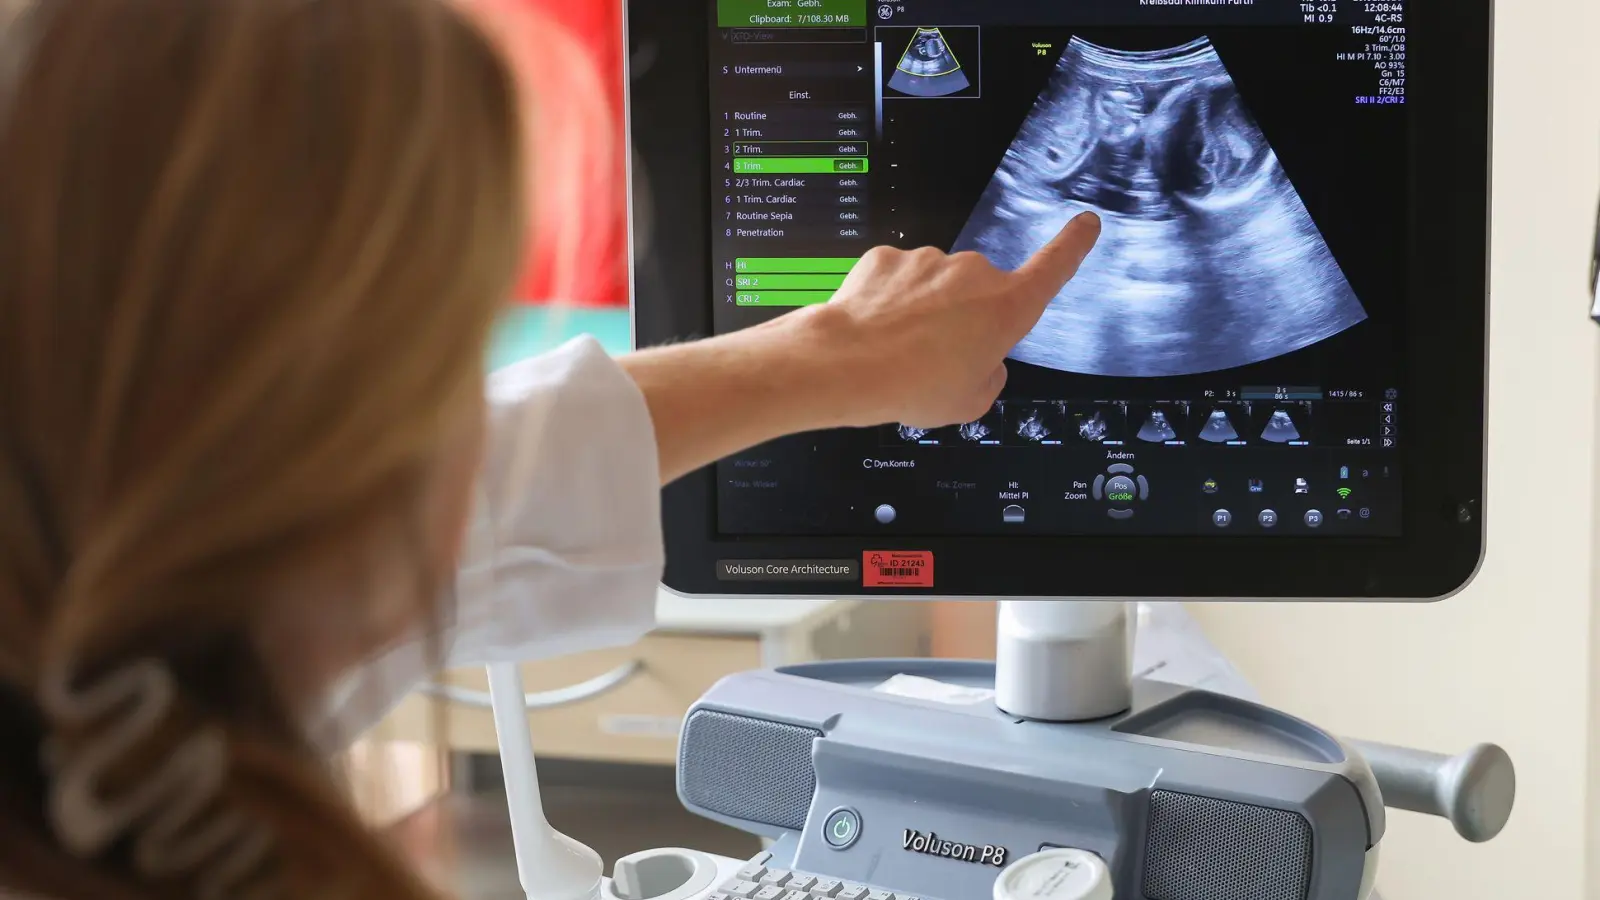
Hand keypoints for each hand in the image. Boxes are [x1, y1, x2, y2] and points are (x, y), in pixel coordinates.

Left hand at [618, 212, 1099, 482]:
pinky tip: (877, 328)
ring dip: (923, 311)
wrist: (846, 366)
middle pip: (980, 293)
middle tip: (936, 357)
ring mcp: (929, 261)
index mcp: (1006, 308)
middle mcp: (974, 274)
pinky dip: (889, 301)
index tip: (1085, 223)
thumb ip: (991, 374)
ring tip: (900, 349)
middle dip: (964, 318)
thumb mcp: (971, 400)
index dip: (1074, 244)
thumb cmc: (911, 384)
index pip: (1054, 266)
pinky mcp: (889, 257)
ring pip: (936, 286)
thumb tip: (983, 359)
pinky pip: (897, 278)